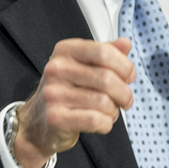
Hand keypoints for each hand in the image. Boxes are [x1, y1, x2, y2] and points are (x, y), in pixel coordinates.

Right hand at [13, 38, 135, 167]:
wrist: (39, 120)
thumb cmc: (66, 90)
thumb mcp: (85, 65)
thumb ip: (106, 53)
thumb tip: (126, 43)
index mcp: (65, 50)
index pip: (104, 52)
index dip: (125, 66)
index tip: (129, 77)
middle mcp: (56, 69)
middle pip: (106, 78)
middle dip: (124, 93)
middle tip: (125, 100)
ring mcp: (53, 93)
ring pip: (104, 102)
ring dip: (114, 110)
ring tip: (110, 111)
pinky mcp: (55, 117)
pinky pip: (95, 120)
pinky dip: (106, 124)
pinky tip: (102, 122)